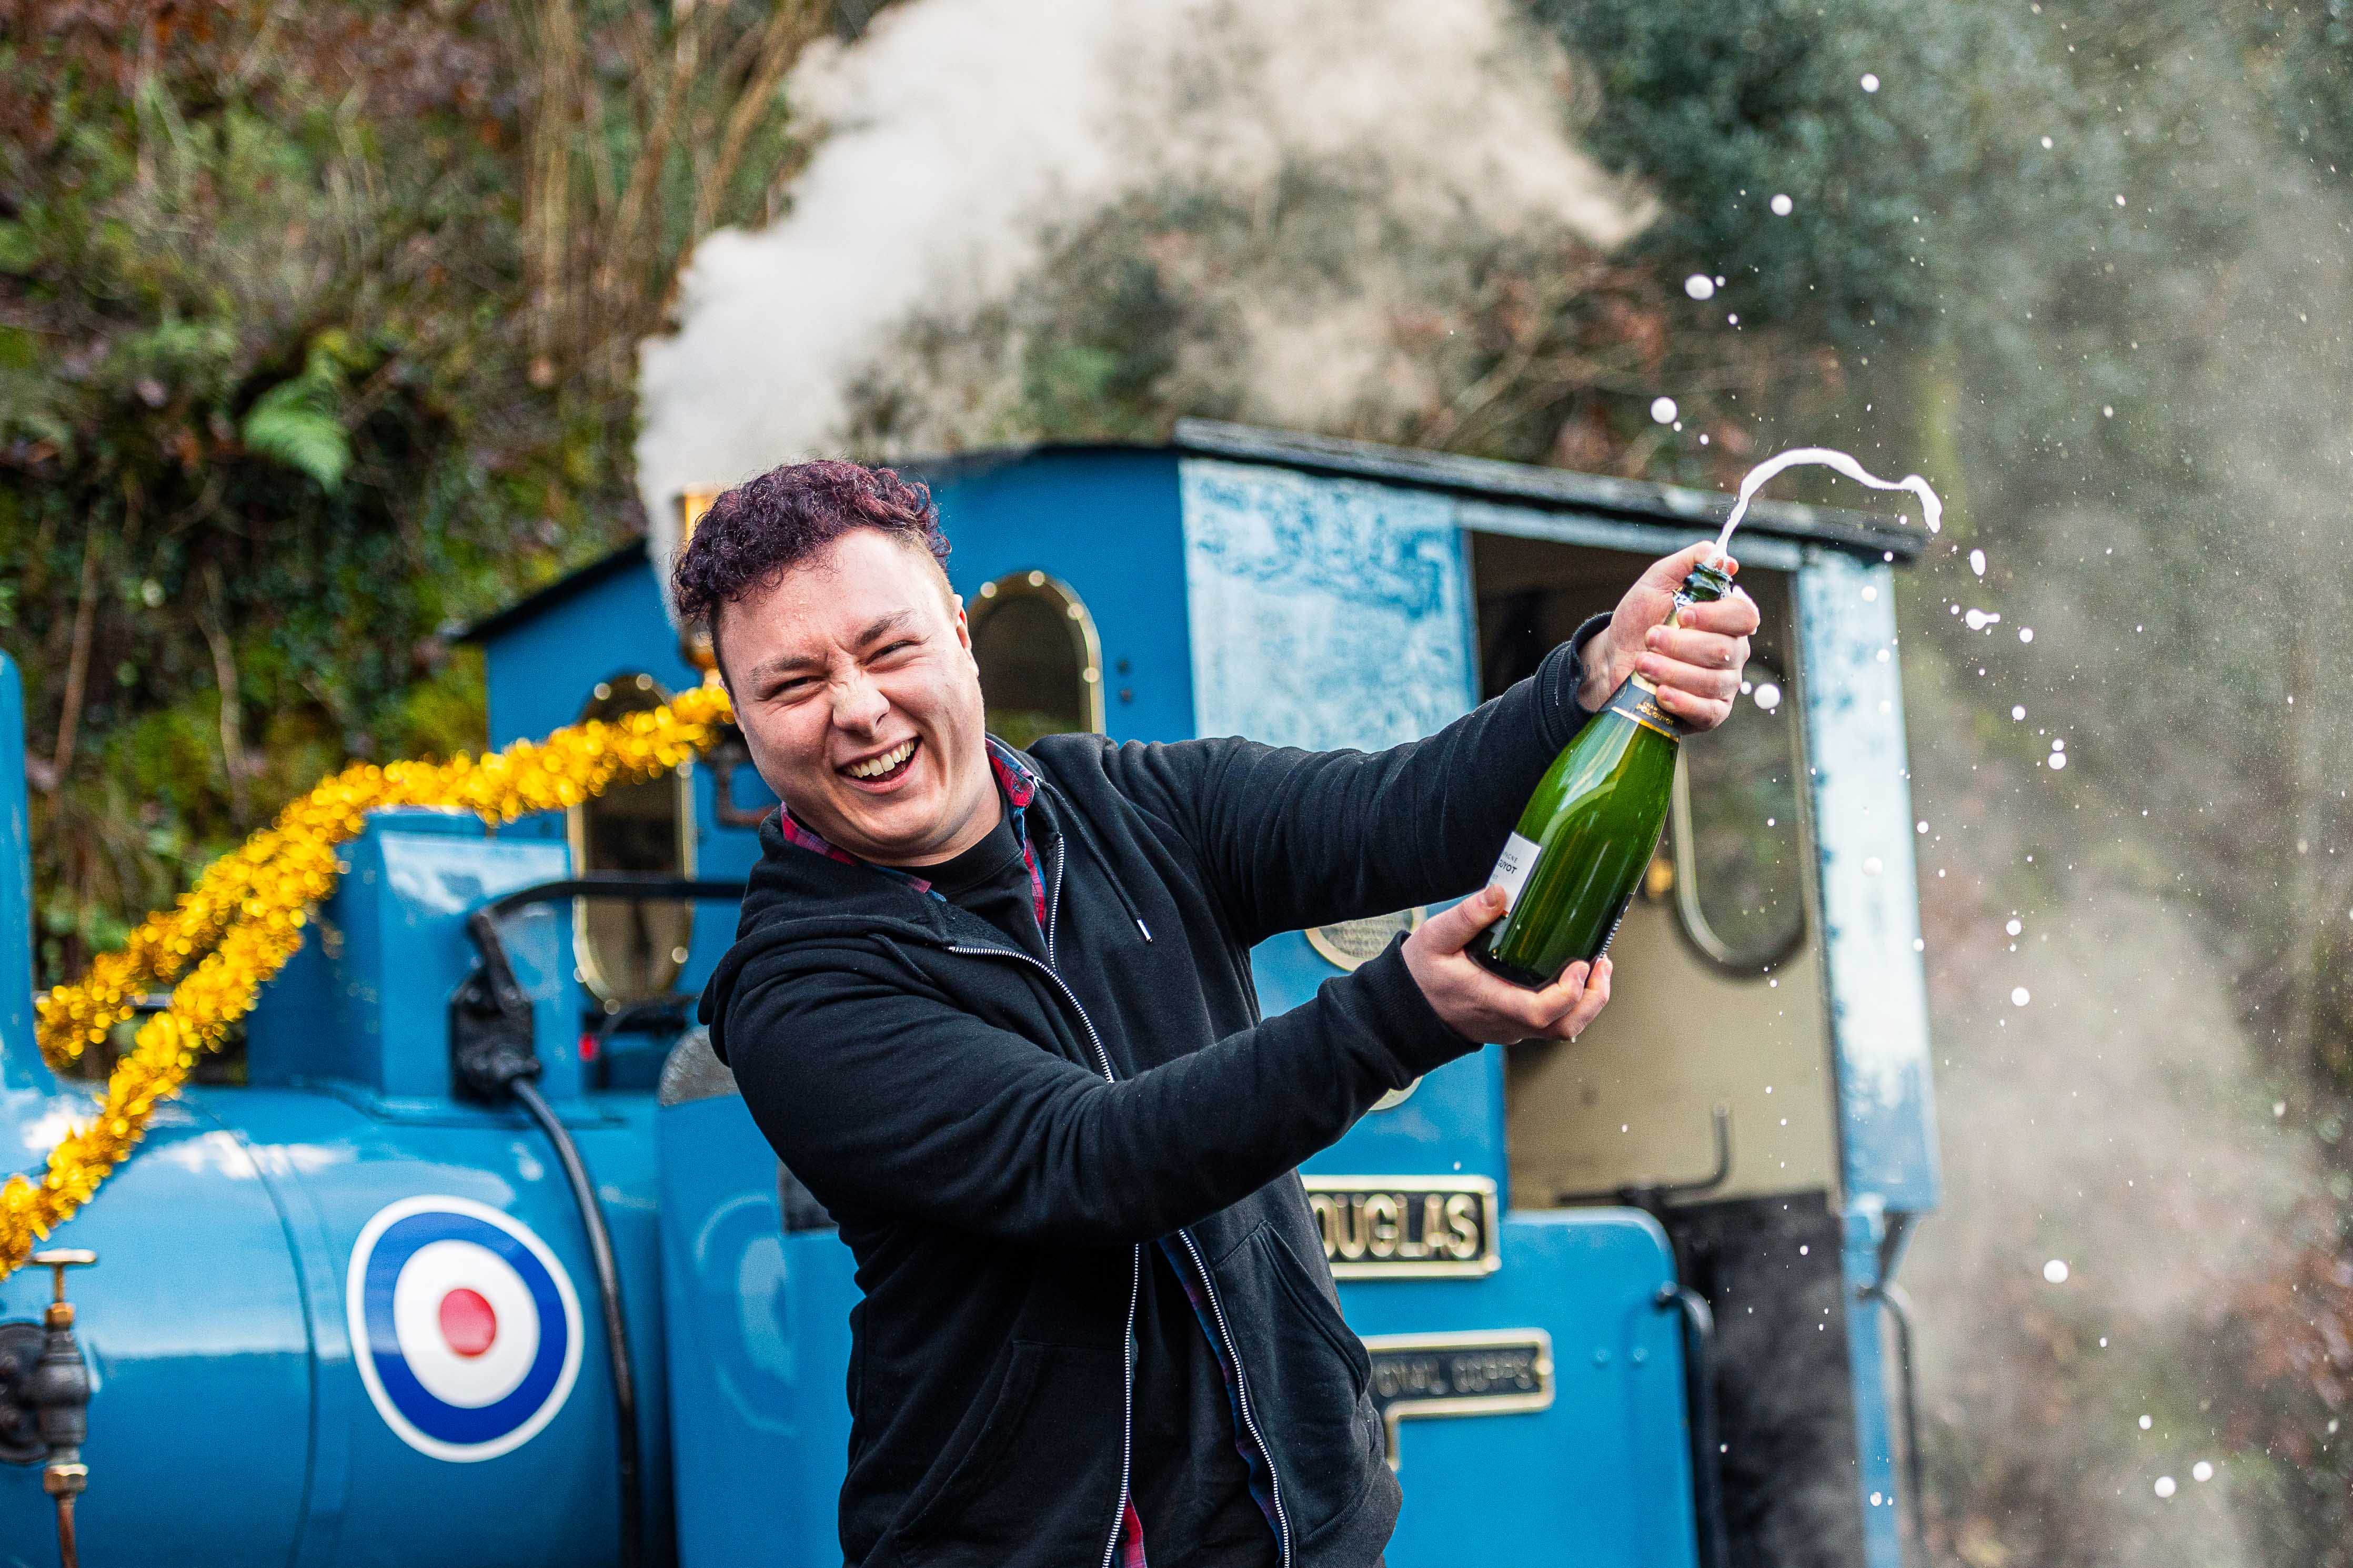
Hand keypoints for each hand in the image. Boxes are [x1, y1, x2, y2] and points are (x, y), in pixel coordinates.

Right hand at [1401, 886, 1612, 1044]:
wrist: (1405, 1010)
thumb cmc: (1420, 974)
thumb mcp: (1434, 939)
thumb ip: (1466, 916)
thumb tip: (1499, 892)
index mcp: (1490, 1002)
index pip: (1540, 1013)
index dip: (1568, 992)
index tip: (1580, 963)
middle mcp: (1507, 1022)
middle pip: (1565, 1026)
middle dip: (1592, 998)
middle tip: (1601, 963)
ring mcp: (1512, 1027)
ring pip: (1563, 1028)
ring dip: (1587, 1001)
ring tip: (1596, 966)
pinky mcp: (1513, 1025)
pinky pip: (1552, 1022)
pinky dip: (1571, 1002)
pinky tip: (1573, 973)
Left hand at [1576, 542, 1761, 731]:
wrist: (1614, 658)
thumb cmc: (1641, 619)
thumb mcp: (1658, 581)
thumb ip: (1690, 563)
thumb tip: (1723, 557)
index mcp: (1727, 618)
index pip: (1744, 616)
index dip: (1716, 616)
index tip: (1684, 614)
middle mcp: (1733, 651)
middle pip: (1724, 650)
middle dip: (1680, 645)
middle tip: (1650, 638)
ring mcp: (1724, 684)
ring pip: (1712, 680)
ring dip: (1673, 671)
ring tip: (1643, 663)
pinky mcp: (1710, 713)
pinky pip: (1708, 711)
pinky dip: (1683, 701)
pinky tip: (1660, 692)